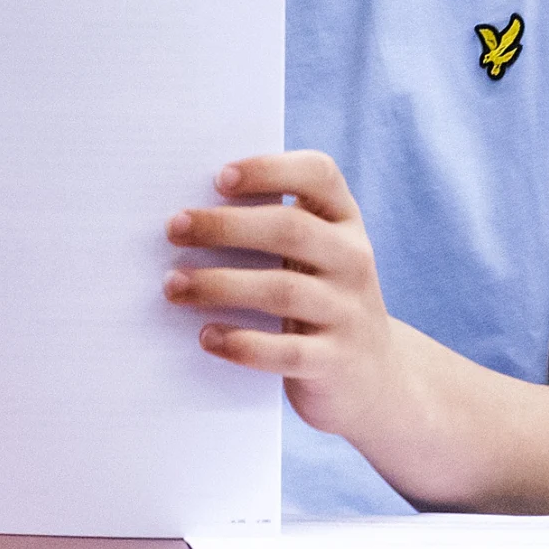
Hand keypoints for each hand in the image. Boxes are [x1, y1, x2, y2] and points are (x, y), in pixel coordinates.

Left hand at [166, 150, 424, 447]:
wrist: (375, 378)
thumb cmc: (319, 300)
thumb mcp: (313, 258)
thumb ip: (271, 230)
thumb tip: (189, 217)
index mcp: (345, 222)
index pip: (320, 175)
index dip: (270, 169)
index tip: (220, 178)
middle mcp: (354, 260)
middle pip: (291, 230)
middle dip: (225, 226)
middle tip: (174, 228)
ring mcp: (348, 312)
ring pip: (282, 291)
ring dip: (219, 285)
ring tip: (173, 285)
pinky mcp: (335, 361)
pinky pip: (285, 350)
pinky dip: (241, 343)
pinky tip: (206, 336)